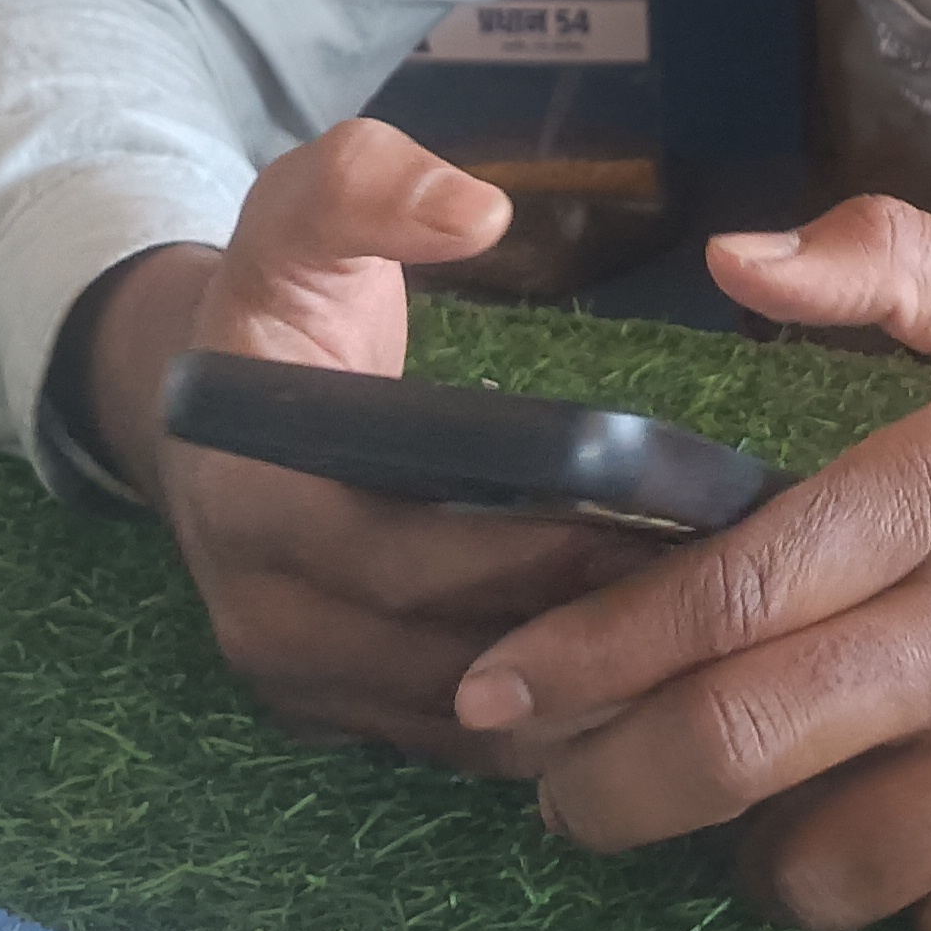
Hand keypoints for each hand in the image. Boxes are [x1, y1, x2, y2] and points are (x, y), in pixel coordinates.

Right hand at [69, 119, 665, 769]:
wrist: (213, 406)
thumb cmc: (276, 302)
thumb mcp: (299, 212)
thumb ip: (370, 184)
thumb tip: (477, 213)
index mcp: (247, 498)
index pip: (401, 557)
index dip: (529, 549)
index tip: (654, 515)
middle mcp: (263, 615)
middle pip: (448, 657)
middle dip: (584, 629)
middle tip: (717, 585)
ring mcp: (298, 684)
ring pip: (464, 722)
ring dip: (583, 694)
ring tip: (705, 634)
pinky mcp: (336, 721)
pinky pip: (457, 745)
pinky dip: (552, 723)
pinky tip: (647, 676)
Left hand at [450, 196, 930, 930]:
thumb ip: (879, 265)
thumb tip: (725, 256)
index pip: (725, 591)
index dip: (588, 654)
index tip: (492, 691)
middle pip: (740, 747)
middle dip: (610, 789)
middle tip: (558, 796)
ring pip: (826, 866)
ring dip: (756, 855)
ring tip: (752, 812)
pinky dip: (898, 901)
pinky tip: (905, 834)